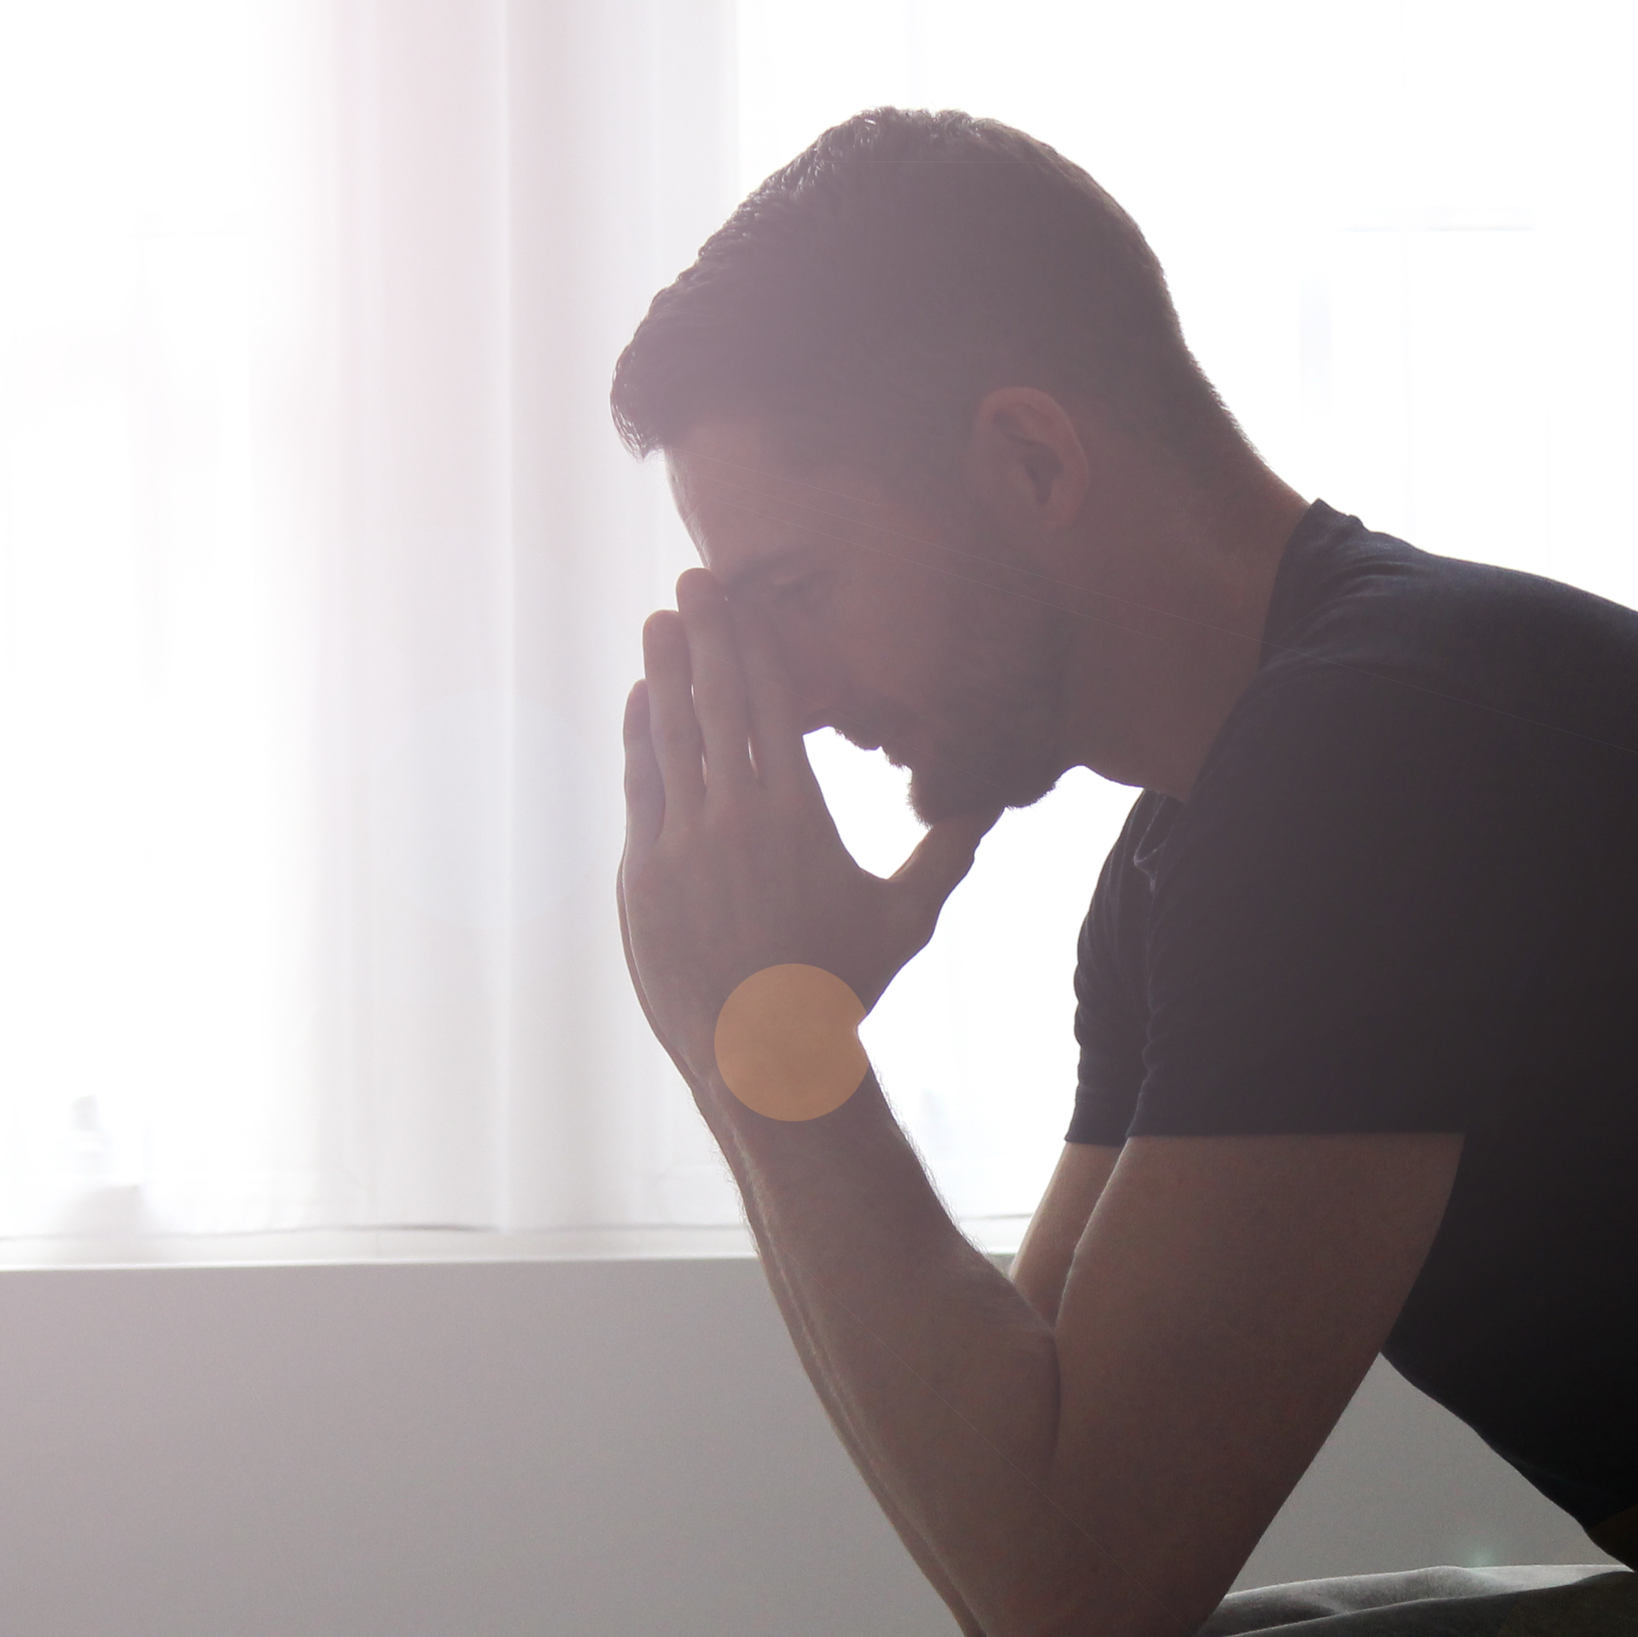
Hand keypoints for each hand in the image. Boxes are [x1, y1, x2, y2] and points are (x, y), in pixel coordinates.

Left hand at [617, 571, 983, 1092]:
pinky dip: (640, 737)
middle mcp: (740, 818)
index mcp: (801, 816)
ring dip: (666, 672)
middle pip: (720, 704)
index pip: (774, 708)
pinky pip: (641, 786)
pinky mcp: (644, 874)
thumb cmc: (842, 985)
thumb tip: (998, 804)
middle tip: (696, 582)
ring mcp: (685, 844)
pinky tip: (641, 700)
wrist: (765, 1054)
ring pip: (672, 736)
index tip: (746, 605)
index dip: (757, 649)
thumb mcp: (907, 916)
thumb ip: (949, 850)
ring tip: (661, 622)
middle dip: (708, 636)